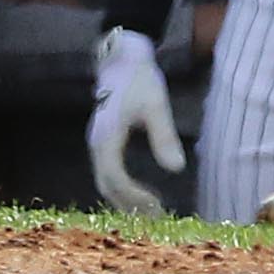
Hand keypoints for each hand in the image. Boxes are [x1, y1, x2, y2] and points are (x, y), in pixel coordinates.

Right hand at [87, 26, 183, 213]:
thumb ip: (164, 137)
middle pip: (106, 185)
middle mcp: (97, 142)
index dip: (134, 197)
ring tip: (151, 210)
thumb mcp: (156, 105)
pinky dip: (121, 187)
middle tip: (156, 217)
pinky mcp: (102, 138)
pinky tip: (140, 191)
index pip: (115, 178)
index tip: (158, 205)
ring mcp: (97, 141)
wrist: (121, 56)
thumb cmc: (140, 78)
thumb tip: (177, 169)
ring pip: (104, 180)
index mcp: (107, 136)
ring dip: (124, 199)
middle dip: (129, 205)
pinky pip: (107, 171)